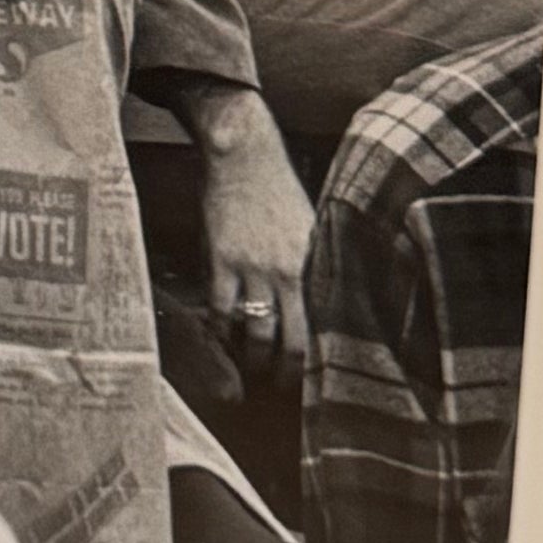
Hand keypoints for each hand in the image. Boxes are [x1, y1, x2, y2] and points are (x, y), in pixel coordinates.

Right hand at [192, 95, 316, 377]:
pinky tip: (222, 339)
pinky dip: (221, 332)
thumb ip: (312, 266)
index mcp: (313, 264)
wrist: (245, 155)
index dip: (316, 357)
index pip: (320, 326)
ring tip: (250, 369)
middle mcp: (288, 271)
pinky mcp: (222, 260)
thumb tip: (319, 303)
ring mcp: (254, 267)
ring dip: (253, 359)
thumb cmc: (279, 189)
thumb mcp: (309, 227)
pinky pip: (222, 310)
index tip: (313, 376)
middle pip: (291, 340)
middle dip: (285, 372)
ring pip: (256, 333)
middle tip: (280, 387)